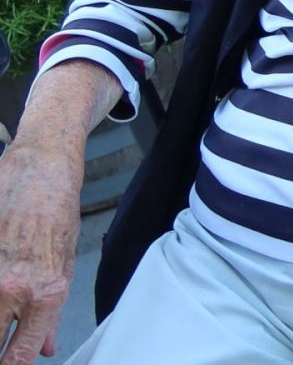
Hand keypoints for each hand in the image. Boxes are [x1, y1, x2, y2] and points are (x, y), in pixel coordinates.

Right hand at [0, 141, 83, 364]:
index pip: (19, 355)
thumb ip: (52, 312)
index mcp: (45, 292)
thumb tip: (44, 349)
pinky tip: (0, 279)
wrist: (41, 167)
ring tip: (3, 308)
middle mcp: (12, 287)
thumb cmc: (58, 210)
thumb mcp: (66, 263)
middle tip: (2, 339)